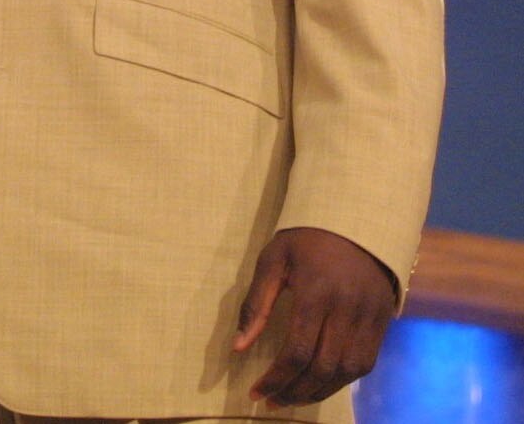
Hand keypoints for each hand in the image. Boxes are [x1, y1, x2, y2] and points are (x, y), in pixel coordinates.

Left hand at [234, 226, 396, 407]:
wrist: (354, 220)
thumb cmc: (305, 239)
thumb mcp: (273, 260)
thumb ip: (256, 305)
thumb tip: (238, 347)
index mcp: (316, 292)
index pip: (297, 351)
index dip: (276, 378)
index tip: (255, 391)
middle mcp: (347, 309)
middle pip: (322, 368)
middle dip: (294, 391)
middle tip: (271, 400)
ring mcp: (369, 318)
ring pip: (346, 372)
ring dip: (318, 391)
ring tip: (291, 397)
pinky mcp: (383, 322)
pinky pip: (364, 364)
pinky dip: (340, 380)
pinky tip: (319, 382)